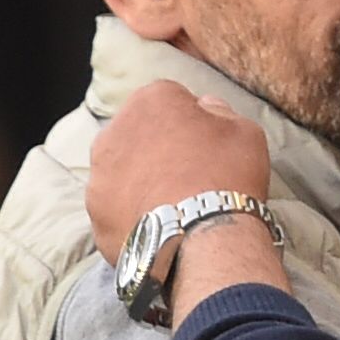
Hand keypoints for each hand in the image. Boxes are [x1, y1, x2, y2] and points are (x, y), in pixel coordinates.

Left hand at [84, 77, 271, 264]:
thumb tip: (204, 107)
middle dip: (157, 152)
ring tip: (173, 209)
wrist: (204, 238)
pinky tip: (159, 231)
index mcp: (150, 101)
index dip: (190, 125)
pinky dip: (133, 219)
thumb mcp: (243, 131)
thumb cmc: (227, 177)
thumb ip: (219, 111)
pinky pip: (117, 214)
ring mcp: (99, 178)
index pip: (168, 103)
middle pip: (138, 137)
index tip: (204, 148)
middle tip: (188, 179)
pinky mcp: (96, 217)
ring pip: (123, 176)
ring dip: (141, 185)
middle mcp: (113, 132)